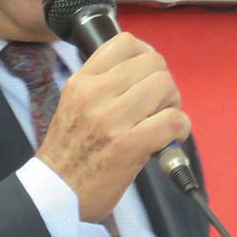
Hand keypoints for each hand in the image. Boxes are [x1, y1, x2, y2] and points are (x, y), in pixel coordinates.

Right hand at [36, 32, 190, 221]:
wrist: (56, 193)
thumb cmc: (69, 152)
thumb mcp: (73, 105)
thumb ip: (101, 85)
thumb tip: (141, 71)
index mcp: (81, 82)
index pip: (124, 42)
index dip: (147, 54)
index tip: (148, 75)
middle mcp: (95, 95)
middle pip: (153, 63)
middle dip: (164, 83)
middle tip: (158, 105)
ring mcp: (111, 120)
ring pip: (164, 86)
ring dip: (173, 104)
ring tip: (163, 121)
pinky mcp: (129, 146)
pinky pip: (172, 121)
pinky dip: (180, 128)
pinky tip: (171, 138)